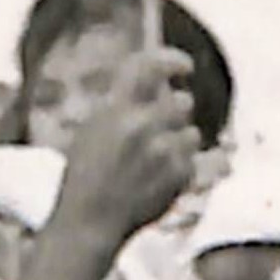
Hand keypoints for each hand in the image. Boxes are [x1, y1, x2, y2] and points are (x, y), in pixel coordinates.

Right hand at [48, 50, 198, 247]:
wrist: (91, 219)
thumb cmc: (86, 174)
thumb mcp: (94, 128)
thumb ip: (122, 104)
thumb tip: (157, 84)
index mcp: (116, 107)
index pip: (151, 67)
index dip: (173, 61)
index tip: (186, 66)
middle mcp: (141, 124)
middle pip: (182, 103)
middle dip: (176, 115)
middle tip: (160, 132)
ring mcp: (162, 150)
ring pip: (192, 133)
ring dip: (180, 143)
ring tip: (155, 162)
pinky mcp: (177, 175)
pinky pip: (192, 160)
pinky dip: (180, 169)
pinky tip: (157, 180)